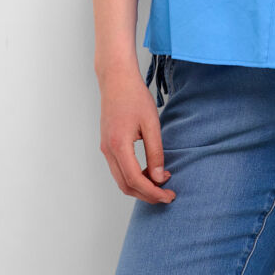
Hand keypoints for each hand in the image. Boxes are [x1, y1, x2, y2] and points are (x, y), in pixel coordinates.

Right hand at [97, 62, 176, 204]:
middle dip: (147, 194)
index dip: (153, 192)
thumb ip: (156, 152)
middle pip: (125, 185)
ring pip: (120, 179)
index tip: (169, 195)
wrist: (116, 79)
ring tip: (161, 183)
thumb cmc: (134, 96)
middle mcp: (108, 151)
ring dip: (140, 187)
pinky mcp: (106, 145)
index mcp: (118, 145)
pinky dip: (133, 176)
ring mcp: (105, 148)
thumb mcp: (151, 123)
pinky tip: (149, 171)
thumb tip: (159, 178)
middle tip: (167, 194)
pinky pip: (118, 169)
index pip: (135, 180)